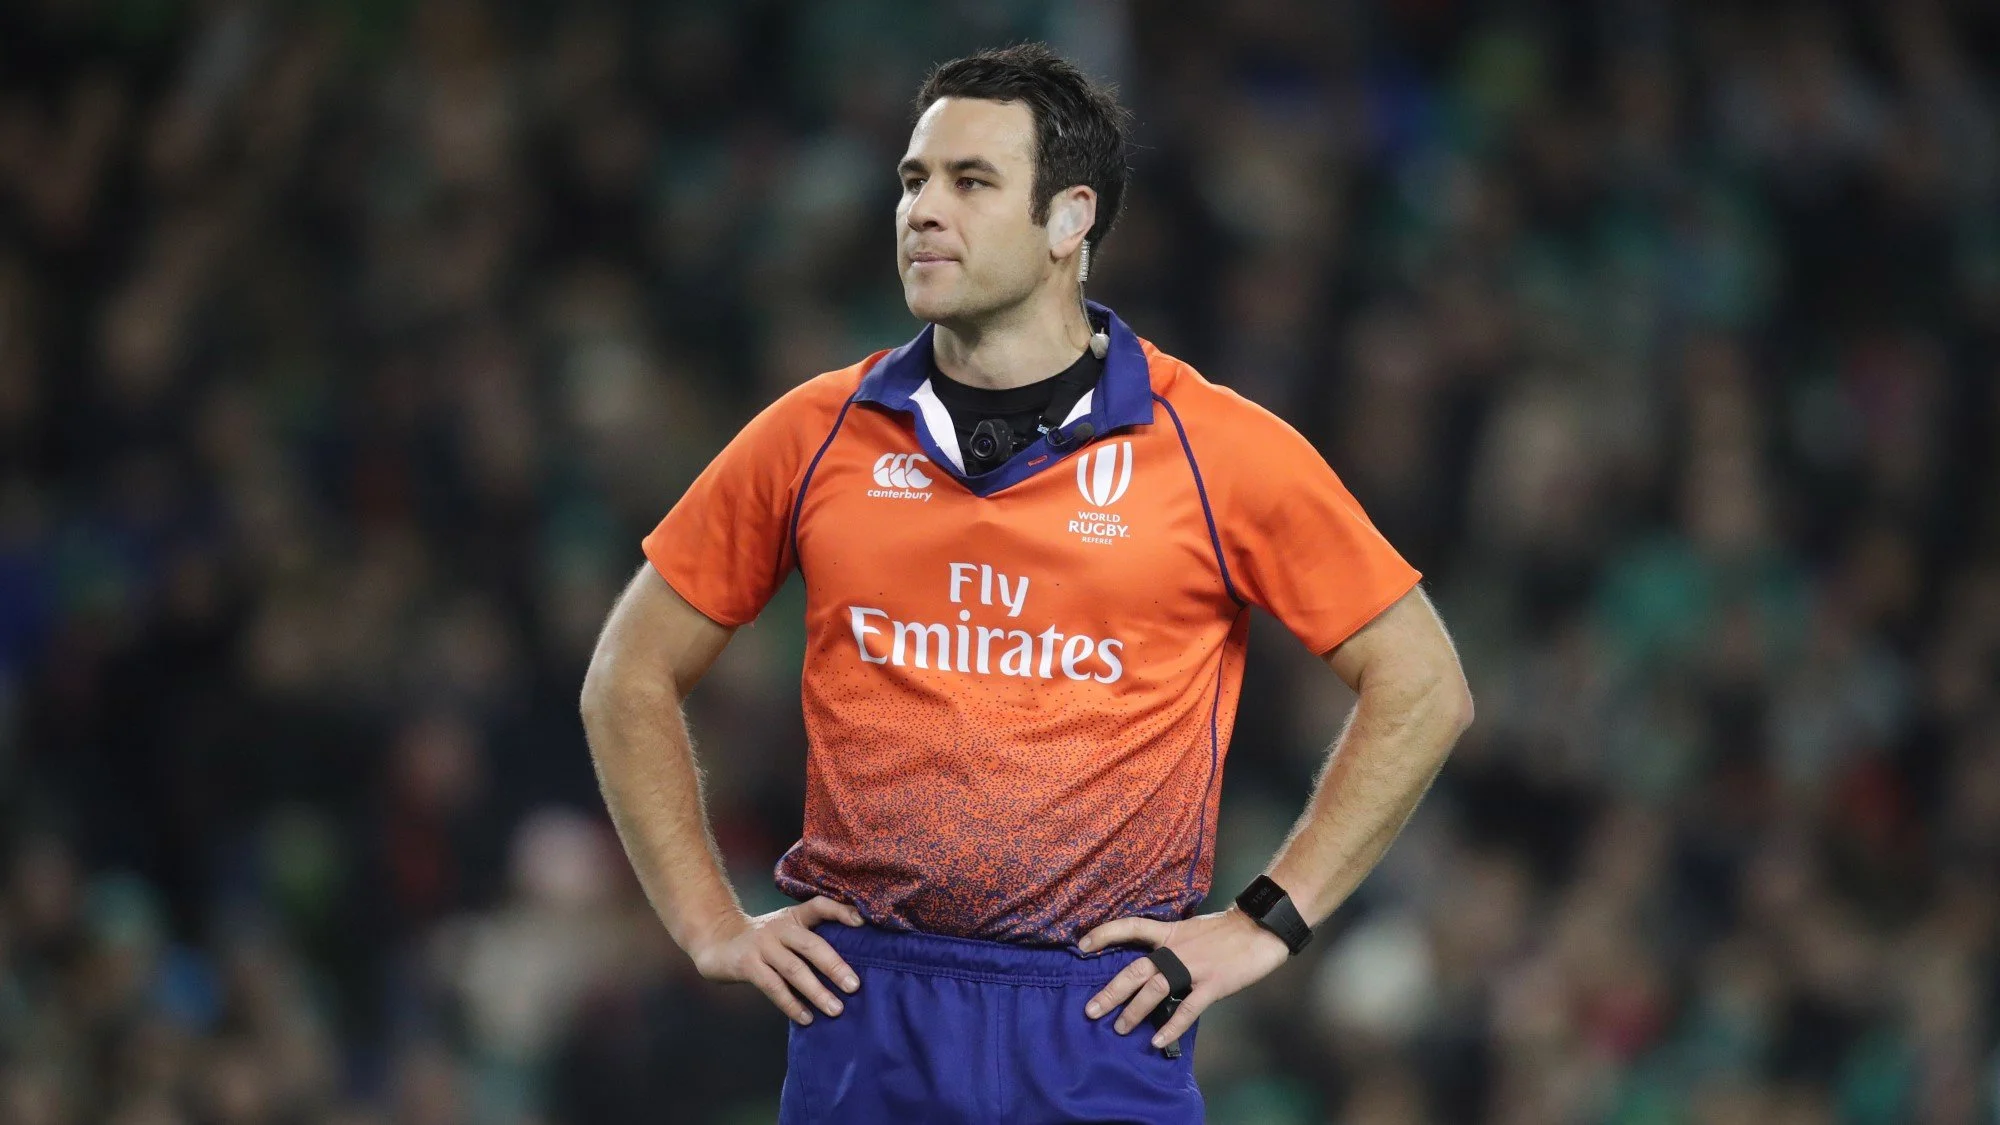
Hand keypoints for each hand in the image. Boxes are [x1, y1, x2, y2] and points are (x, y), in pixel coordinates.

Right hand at [689, 896, 864, 1024]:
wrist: (717, 942)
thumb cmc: (762, 942)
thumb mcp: (785, 931)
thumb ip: (809, 941)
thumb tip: (848, 969)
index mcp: (793, 917)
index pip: (819, 906)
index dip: (840, 911)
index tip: (862, 923)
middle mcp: (780, 928)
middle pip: (811, 945)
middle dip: (835, 966)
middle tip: (854, 986)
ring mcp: (762, 946)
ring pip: (794, 969)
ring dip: (817, 991)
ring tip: (836, 1009)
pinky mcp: (747, 965)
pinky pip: (773, 987)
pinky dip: (791, 1004)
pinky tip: (807, 1018)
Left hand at [1078, 907, 1289, 1047]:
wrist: (1261, 927)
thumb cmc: (1228, 930)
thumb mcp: (1192, 929)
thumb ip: (1172, 943)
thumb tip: (1154, 960)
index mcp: (1170, 932)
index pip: (1130, 927)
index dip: (1104, 934)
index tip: (1081, 944)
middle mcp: (1176, 949)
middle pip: (1135, 970)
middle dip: (1111, 991)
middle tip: (1091, 1010)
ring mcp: (1194, 967)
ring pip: (1155, 990)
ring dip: (1134, 1011)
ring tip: (1119, 1028)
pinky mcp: (1213, 984)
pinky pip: (1187, 1009)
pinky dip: (1171, 1026)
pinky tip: (1157, 1040)